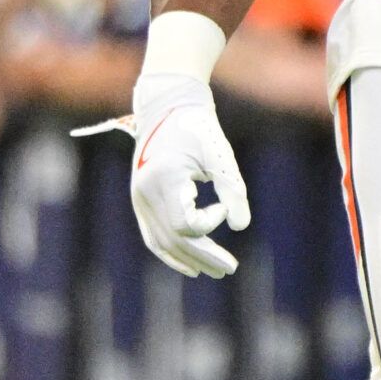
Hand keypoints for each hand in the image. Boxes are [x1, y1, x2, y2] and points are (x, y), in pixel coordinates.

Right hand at [127, 73, 251, 277]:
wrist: (167, 108)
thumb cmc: (198, 128)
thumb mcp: (219, 155)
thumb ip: (232, 189)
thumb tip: (241, 226)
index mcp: (163, 179)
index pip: (184, 223)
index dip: (209, 222)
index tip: (225, 205)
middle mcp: (144, 194)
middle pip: (173, 239)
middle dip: (202, 256)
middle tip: (229, 269)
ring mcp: (138, 200)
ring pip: (161, 242)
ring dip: (188, 258)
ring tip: (213, 271)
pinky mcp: (140, 201)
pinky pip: (153, 235)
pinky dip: (171, 251)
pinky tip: (189, 264)